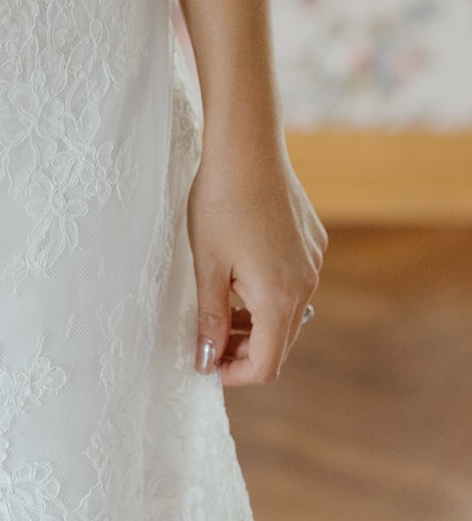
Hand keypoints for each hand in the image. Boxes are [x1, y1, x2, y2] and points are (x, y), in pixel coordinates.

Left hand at [186, 138, 326, 385]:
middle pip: (280, 343)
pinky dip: (269, 293)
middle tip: (207, 341)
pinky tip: (240, 272)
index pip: (266, 364)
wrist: (247, 147)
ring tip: (220, 308)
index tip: (206, 365)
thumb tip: (206, 360)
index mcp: (278, 298)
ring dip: (257, 322)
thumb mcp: (207, 265)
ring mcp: (313, 262)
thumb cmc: (220, 202)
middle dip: (244, 351)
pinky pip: (294, 283)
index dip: (234, 373)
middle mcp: (305, 285)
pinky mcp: (312, 242)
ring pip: (288, 313)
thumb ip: (210, 318)